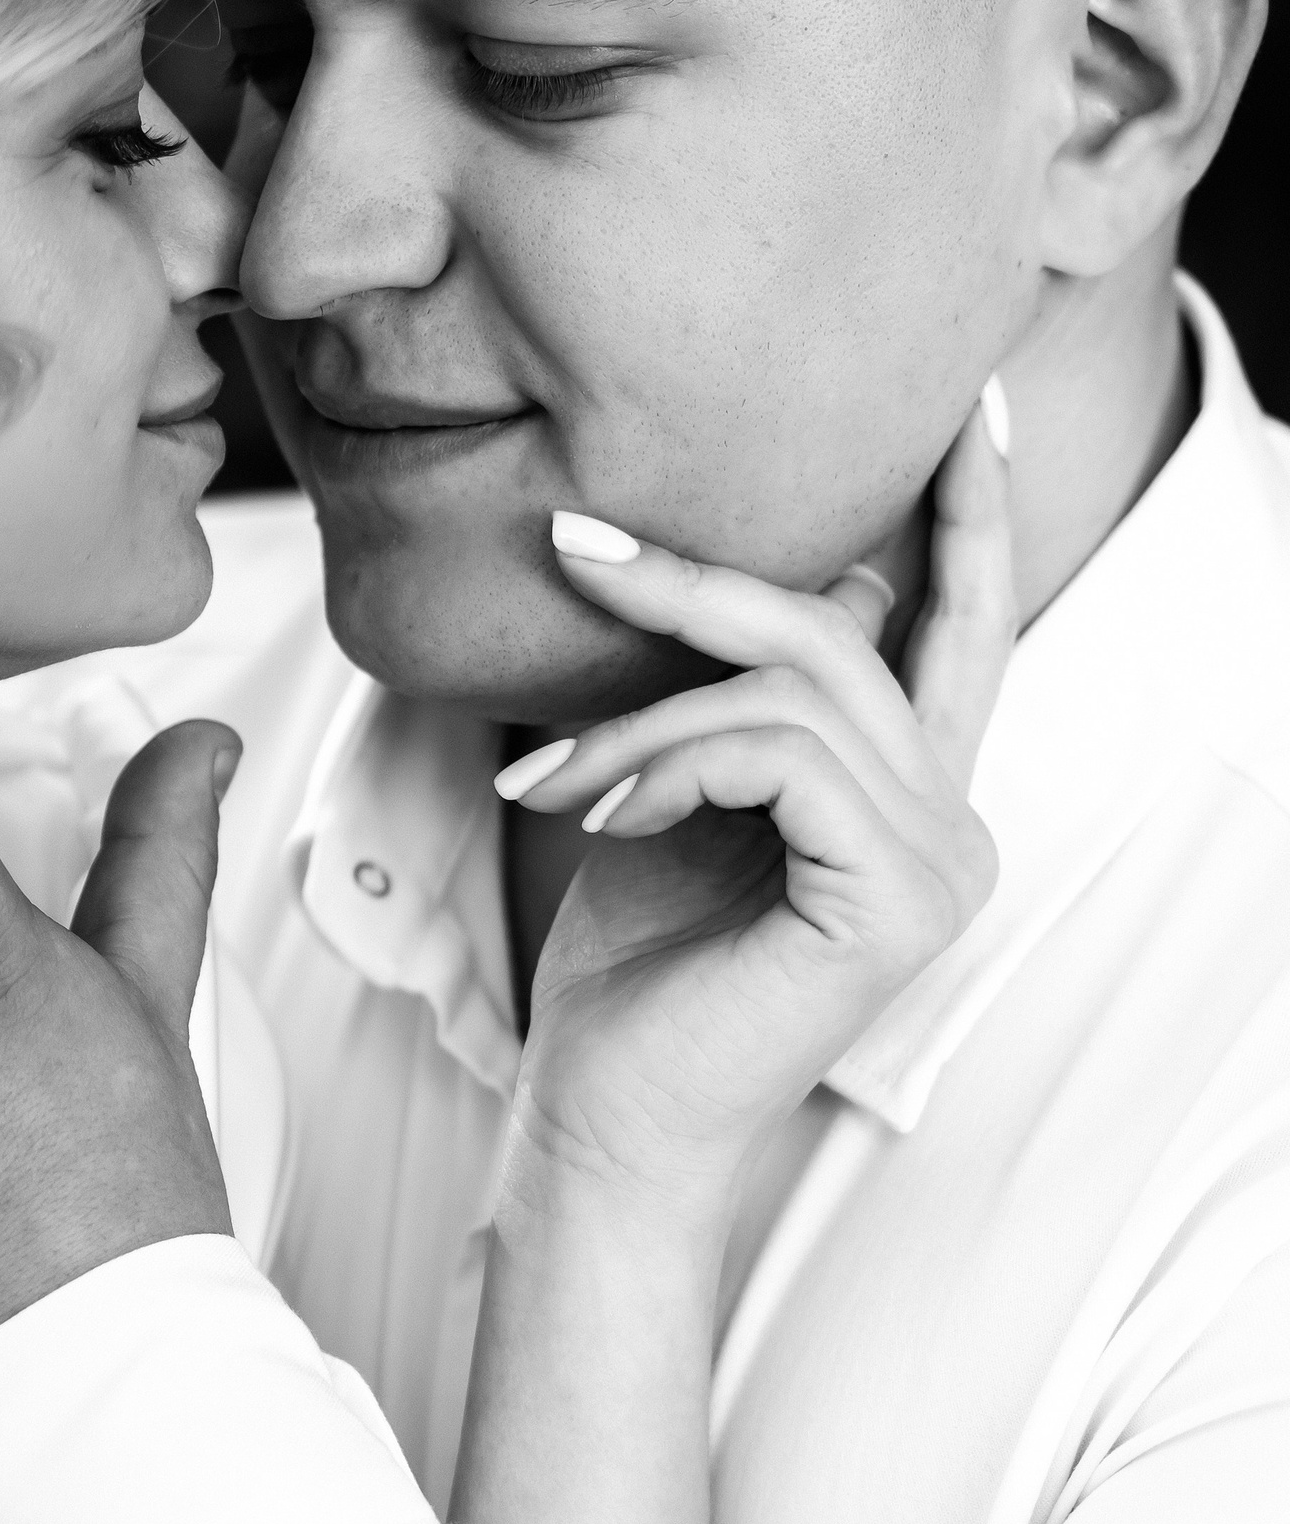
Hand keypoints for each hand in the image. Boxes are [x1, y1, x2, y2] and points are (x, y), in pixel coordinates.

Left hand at [495, 401, 1012, 1224]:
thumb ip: (750, 695)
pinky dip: (664, 766)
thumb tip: (832, 571)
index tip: (972, 408)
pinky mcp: (895, 902)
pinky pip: (778, 756)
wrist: (600, 1115)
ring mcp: (939, 864)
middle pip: (845, 630)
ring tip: (550, 781)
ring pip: (794, 689)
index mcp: (914, 793)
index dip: (972, 515)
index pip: (959, 626)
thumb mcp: (683, 789)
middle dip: (695, 581)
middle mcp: (952, 822)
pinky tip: (593, 818)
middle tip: (573, 543)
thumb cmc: (631, 963)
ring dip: (641, 718)